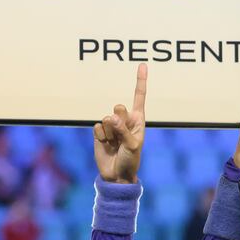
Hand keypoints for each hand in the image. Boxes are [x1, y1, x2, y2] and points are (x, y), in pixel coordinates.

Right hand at [94, 64, 146, 183]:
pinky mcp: (100, 132)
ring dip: (110, 134)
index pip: (139, 97)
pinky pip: (97, 127)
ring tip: (115, 144)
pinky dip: (101, 137)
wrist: (117, 175)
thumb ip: (123, 130)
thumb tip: (109, 117)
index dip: (140, 81)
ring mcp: (111, 126)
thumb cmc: (131, 160)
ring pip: (106, 119)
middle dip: (119, 121)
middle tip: (121, 136)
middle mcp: (125, 120)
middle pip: (118, 107)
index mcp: (138, 120)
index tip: (142, 64)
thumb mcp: (132, 145)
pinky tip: (107, 146)